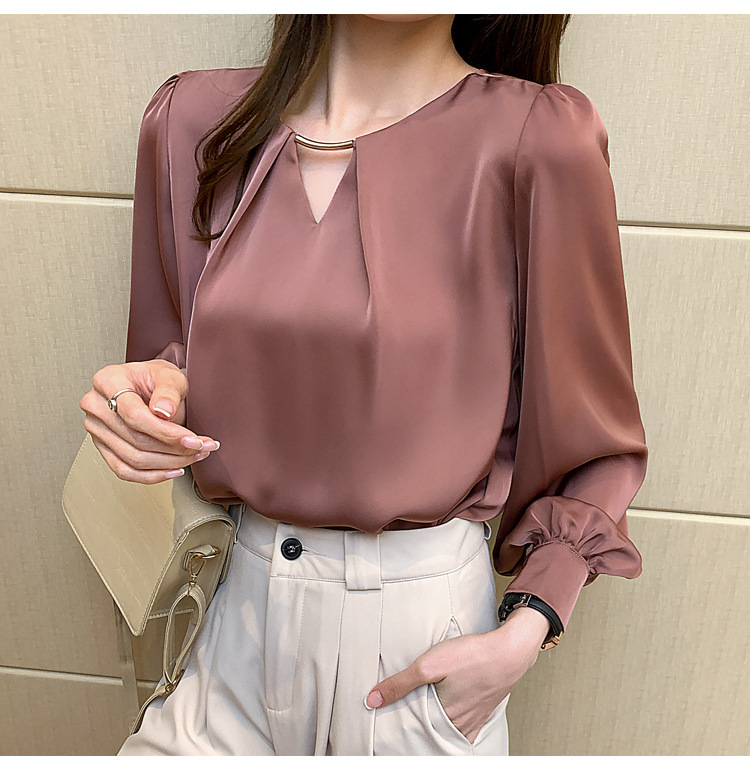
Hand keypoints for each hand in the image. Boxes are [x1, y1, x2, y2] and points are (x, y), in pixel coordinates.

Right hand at [79, 358, 219, 482]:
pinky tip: (174, 470)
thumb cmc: (155, 378)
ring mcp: (97, 429)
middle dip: (174, 449)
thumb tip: (163, 411)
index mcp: (108, 381)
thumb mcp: (169, 375)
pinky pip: (124, 470)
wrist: (146, 384)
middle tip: (201, 448)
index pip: (134, 415)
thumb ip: (168, 391)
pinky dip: (152, 475)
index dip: (166, 432)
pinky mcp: (103, 447)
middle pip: (135, 439)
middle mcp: (96, 406)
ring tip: (194, 456)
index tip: (192, 439)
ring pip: (133, 459)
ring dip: (169, 463)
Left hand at [364, 606, 549, 743]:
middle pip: (434, 732)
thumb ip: (400, 683)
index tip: (392, 726)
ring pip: (450, 729)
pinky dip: (455, 721)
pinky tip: (451, 710)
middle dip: (419, 728)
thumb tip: (372, 700)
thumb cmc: (473, 655)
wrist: (512, 649)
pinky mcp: (485, 708)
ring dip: (437, 725)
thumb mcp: (429, 665)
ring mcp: (476, 718)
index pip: (417, 733)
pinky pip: (467, 724)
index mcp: (446, 718)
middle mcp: (462, 724)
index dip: (404, 729)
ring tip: (424, 715)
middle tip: (405, 720)